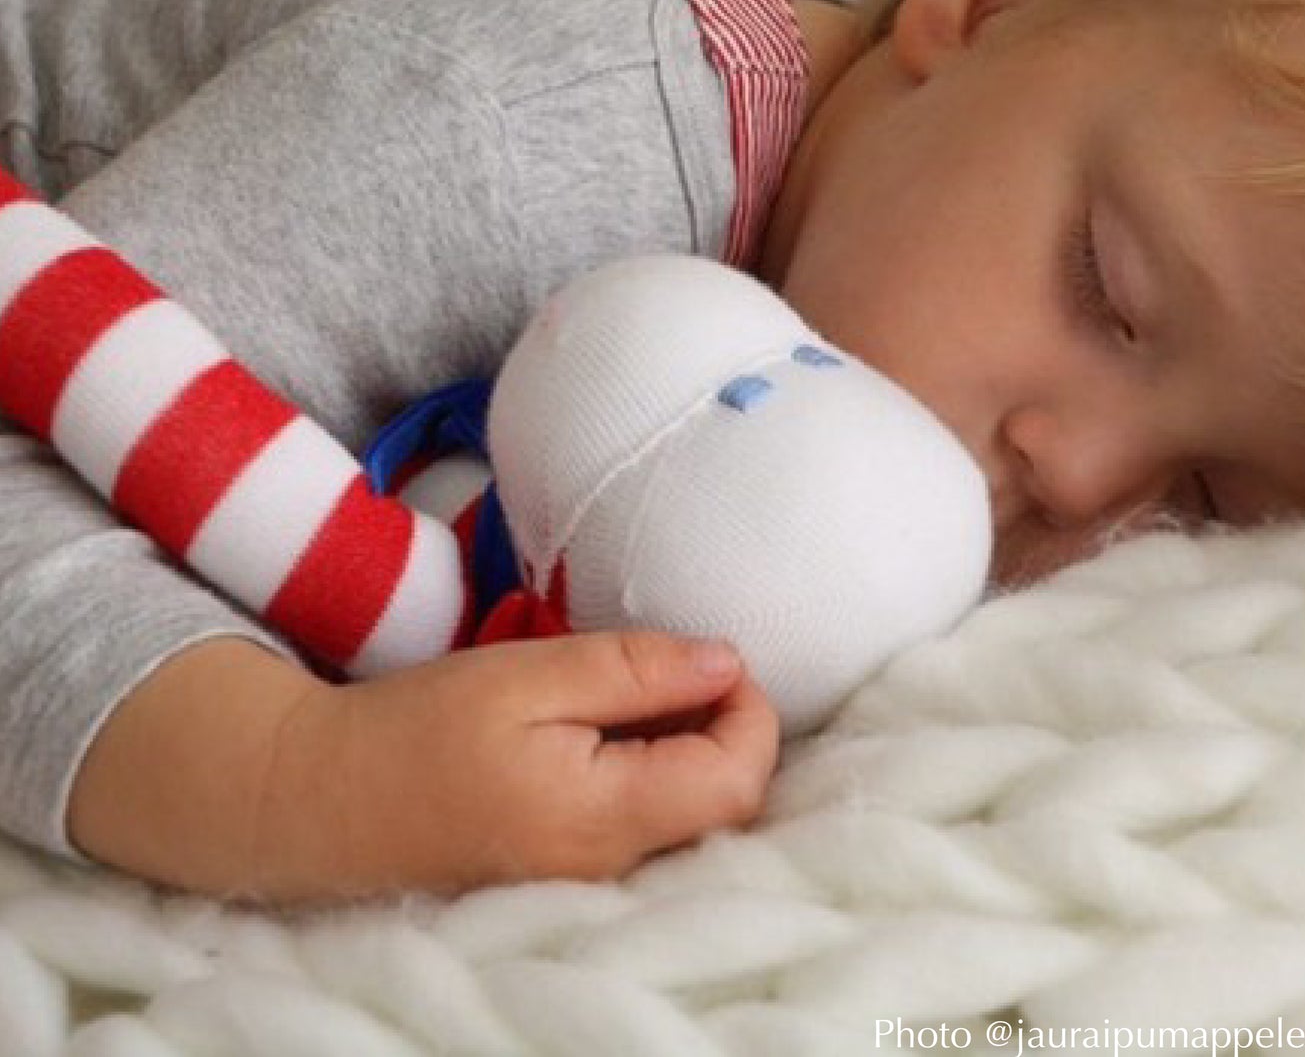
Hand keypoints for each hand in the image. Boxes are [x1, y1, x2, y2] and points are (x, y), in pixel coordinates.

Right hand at [261, 630, 779, 899]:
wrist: (320, 801)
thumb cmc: (419, 728)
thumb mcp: (529, 677)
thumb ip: (635, 669)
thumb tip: (727, 661)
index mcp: (606, 817)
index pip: (738, 779)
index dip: (750, 712)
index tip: (716, 657)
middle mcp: (611, 867)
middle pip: (726, 806)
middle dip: (727, 728)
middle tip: (675, 667)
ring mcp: (590, 881)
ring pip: (691, 817)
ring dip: (690, 747)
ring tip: (637, 691)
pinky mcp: (568, 874)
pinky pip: (646, 826)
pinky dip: (654, 771)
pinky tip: (610, 730)